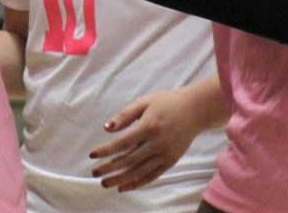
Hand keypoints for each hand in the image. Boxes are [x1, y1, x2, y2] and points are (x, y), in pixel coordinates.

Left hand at [89, 88, 206, 191]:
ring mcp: (165, 154)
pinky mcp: (171, 161)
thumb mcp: (144, 102)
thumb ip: (125, 115)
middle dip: (110, 168)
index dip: (106, 150)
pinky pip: (152, 176)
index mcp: (149, 126)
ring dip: (121, 179)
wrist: (195, 110)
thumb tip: (107, 129)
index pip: (122, 143)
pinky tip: (124, 186)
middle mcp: (157, 143)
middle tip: (94, 173)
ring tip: (105, 183)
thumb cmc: (166, 102)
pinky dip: (137, 183)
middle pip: (129, 160)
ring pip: (140, 171)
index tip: (92, 155)